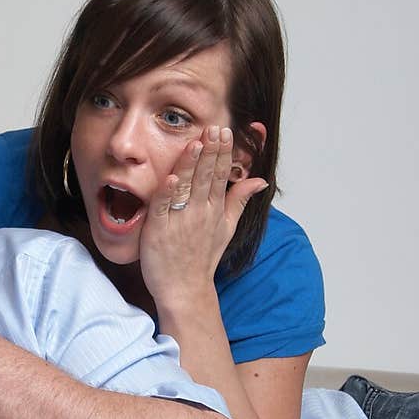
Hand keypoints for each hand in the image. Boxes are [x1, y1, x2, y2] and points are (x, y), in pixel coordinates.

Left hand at [139, 126, 266, 315]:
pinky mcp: (158, 231)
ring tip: (195, 143)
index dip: (223, 154)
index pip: (221, 176)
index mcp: (215, 210)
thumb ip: (240, 200)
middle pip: (206, 177)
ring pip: (186, 188)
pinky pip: (162, 209)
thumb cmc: (202, 259)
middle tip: (214, 128)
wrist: (184, 290)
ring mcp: (179, 222)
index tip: (225, 132)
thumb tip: (260, 179)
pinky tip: (171, 178)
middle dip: (210, 152)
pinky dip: (167, 194)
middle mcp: (199, 214)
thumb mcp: (226, 228)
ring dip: (190, 165)